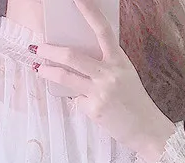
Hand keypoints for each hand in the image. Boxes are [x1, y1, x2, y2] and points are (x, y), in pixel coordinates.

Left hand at [33, 0, 175, 161]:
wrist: (146, 129)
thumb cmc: (134, 101)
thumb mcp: (124, 75)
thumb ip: (105, 64)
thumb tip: (78, 58)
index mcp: (118, 60)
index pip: (102, 30)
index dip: (89, 12)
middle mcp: (109, 74)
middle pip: (72, 56)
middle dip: (50, 50)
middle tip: (37, 47)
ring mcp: (100, 92)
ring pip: (66, 77)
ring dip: (48, 71)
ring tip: (38, 68)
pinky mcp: (94, 110)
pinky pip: (76, 100)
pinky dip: (75, 99)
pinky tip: (83, 103)